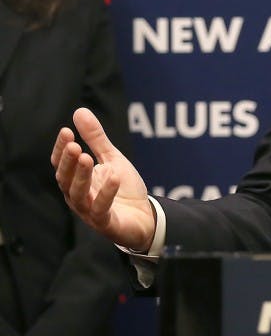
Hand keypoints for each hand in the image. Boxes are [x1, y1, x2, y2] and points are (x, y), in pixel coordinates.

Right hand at [52, 107, 154, 252]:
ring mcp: (90, 211)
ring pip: (78, 195)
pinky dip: (106, 193)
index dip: (61, 149)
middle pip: (65, 180)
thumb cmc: (123, 189)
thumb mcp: (112, 158)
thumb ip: (96, 139)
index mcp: (77, 180)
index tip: (66, 131)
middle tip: (74, 145)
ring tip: (87, 158)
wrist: (144, 218)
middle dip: (68, 162)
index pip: (61, 164)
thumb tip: (79, 111)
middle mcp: (78, 196)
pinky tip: (113, 176)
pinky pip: (101, 209)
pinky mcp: (105, 223)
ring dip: (82, 176)